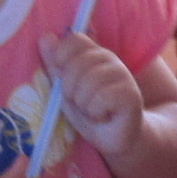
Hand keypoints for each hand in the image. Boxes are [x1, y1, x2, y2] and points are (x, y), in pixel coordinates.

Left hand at [40, 33, 145, 163]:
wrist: (113, 139)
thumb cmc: (89, 113)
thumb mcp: (65, 90)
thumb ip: (55, 66)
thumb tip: (45, 38)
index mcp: (93, 54)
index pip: (74, 40)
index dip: (62, 58)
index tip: (65, 80)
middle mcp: (110, 59)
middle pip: (76, 64)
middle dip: (70, 90)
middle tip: (81, 103)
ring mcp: (123, 74)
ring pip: (87, 83)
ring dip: (84, 105)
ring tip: (93, 111)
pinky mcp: (131, 94)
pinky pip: (100, 98)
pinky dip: (96, 113)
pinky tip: (104, 116)